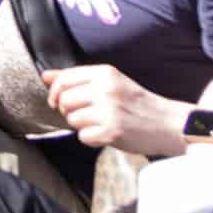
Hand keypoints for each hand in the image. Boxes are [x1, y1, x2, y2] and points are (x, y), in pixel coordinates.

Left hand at [41, 64, 189, 155]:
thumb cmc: (135, 103)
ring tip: (100, 123)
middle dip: (70, 111)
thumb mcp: (109, 83)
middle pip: (64, 100)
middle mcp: (106, 89)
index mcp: (105, 73)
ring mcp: (109, 111)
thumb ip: (76, 78)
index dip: (55, 92)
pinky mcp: (112, 132)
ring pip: (72, 119)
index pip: (63, 79)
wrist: (167, 123)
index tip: (58, 101)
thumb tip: (45, 75)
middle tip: (87, 115)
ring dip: (82, 125)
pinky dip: (91, 138)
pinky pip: (83, 136)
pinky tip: (106, 134)